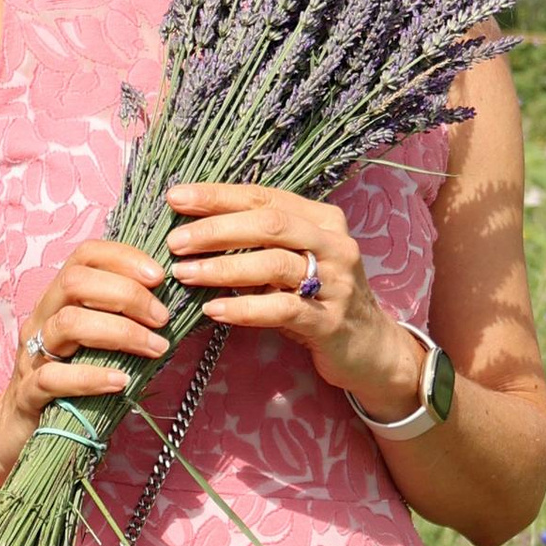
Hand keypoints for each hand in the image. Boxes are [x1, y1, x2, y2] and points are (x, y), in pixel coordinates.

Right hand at [0, 236, 172, 494]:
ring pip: (67, 325)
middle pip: (75, 283)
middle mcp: (41, 321)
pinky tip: (121, 381)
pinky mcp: (27, 395)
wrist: (14, 432)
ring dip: (120, 333)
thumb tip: (171, 311)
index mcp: (58, 302)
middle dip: (127, 295)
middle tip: (162, 319)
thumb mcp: (93, 348)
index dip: (123, 258)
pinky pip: (54, 378)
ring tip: (155, 349)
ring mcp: (30, 357)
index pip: (84, 257)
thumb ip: (120, 325)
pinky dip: (91, 377)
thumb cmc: (67, 385)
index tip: (159, 277)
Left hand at [163, 182, 427, 418]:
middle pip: (269, 224)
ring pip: (274, 263)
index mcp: (321, 220)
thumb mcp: (293, 263)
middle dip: (217, 229)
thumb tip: (194, 230)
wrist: (369, 348)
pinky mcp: (331, 321)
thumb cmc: (318, 299)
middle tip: (176, 242)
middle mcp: (334, 244)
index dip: (218, 196)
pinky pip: (282, 309)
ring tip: (185, 274)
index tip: (176, 198)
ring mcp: (337, 282)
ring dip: (223, 267)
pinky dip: (244, 309)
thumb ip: (259, 244)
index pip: (264, 198)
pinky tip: (213, 311)